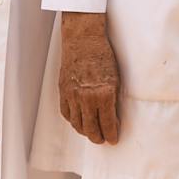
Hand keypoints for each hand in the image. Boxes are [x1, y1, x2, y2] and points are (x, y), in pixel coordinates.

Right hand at [58, 15, 124, 147]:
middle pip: (91, 129)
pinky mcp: (63, 90)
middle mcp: (86, 98)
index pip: (107, 124)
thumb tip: (113, 117)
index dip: (111, 135)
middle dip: (98, 138)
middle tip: (103, 140)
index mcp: (103, 94)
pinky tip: (78, 121)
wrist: (83, 39)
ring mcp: (72, 95)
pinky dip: (72, 120)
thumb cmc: (102, 55)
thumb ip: (113, 99)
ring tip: (92, 133)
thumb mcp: (116, 78)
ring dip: (85, 132)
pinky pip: (66, 113)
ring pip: (77, 123)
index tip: (114, 139)